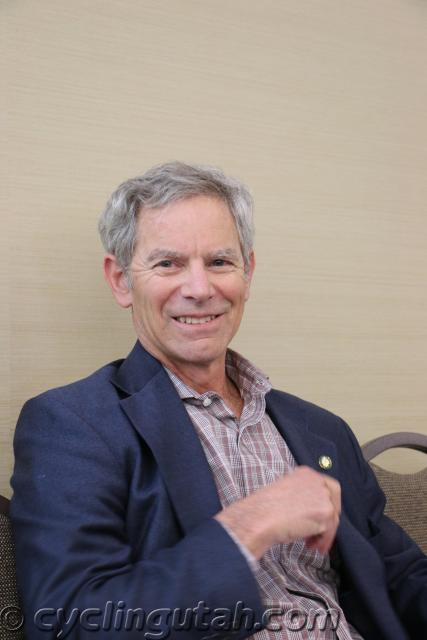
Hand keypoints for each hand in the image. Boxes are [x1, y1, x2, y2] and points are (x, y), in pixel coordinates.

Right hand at [215, 466, 340, 558]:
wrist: (260, 518)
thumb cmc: (265, 508)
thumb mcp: (286, 492)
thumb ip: (303, 495)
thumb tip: (313, 511)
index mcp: (306, 473)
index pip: (327, 486)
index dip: (327, 503)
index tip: (321, 516)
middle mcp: (317, 481)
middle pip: (333, 501)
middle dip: (328, 519)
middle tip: (319, 532)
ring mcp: (323, 496)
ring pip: (332, 518)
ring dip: (323, 533)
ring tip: (311, 543)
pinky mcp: (325, 512)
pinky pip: (329, 531)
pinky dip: (323, 541)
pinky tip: (312, 546)